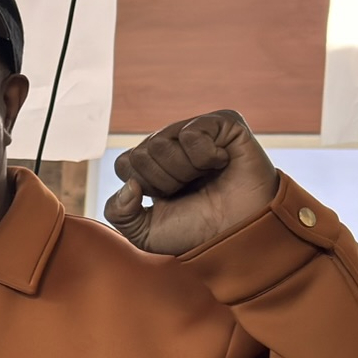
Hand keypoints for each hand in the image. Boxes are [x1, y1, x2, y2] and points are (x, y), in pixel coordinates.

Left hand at [104, 110, 280, 254]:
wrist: (239, 234)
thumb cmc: (198, 232)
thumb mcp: (145, 233)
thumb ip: (118, 213)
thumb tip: (129, 184)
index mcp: (152, 165)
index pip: (124, 163)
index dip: (144, 188)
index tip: (168, 200)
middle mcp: (172, 143)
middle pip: (141, 154)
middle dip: (164, 182)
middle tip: (191, 190)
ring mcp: (196, 130)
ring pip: (160, 144)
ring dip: (184, 172)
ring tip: (207, 178)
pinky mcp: (223, 123)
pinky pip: (192, 133)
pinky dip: (205, 157)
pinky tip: (222, 163)